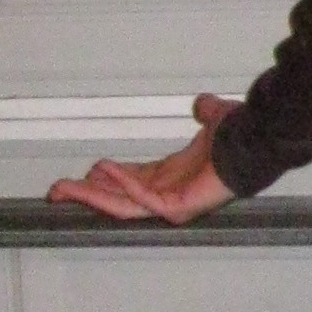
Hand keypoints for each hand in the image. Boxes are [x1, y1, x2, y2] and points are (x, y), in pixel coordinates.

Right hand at [48, 91, 240, 222]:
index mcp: (171, 177)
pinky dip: (122, 184)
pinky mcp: (178, 208)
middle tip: (56, 192)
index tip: (80, 174)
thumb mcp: (214, 120)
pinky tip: (103, 170)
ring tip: (65, 189)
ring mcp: (172, 203)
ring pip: (121, 205)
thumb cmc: (240, 140)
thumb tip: (201, 104)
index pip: (127, 184)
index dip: (102, 181)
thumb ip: (204, 112)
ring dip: (91, 196)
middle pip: (116, 199)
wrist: (255, 144)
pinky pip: (143, 199)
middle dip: (84, 195)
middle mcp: (168, 192)